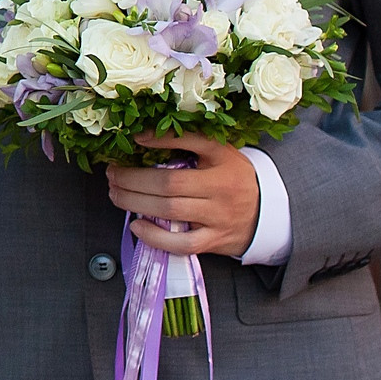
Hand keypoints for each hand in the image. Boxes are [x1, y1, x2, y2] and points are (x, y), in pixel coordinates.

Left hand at [107, 133, 260, 257]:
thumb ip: (190, 143)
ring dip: (135, 202)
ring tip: (116, 194)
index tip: (136, 138)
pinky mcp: (214, 240)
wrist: (267, 213)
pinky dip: (155, 237)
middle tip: (113, 174)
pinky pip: (182, 243)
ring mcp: (217, 217)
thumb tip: (143, 136)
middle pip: (169, 184)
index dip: (163, 140)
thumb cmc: (233, 178)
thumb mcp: (220, 153)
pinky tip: (136, 225)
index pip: (193, 143)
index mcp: (224, 160)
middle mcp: (221, 188)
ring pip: (170, 211)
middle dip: (133, 179)